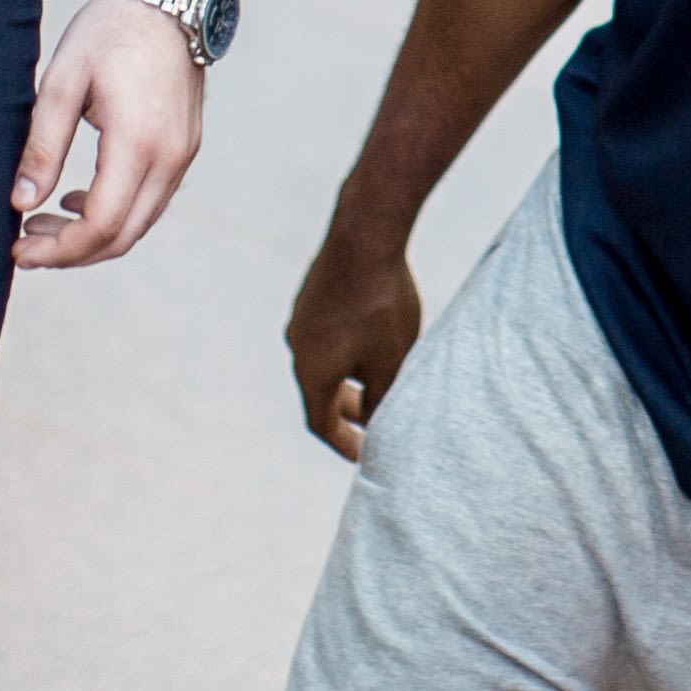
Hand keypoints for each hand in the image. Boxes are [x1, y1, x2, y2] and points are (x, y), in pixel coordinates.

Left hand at [12, 0, 202, 268]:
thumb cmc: (110, 30)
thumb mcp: (62, 81)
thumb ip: (42, 146)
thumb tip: (21, 203)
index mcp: (138, 142)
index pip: (101, 224)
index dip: (59, 249)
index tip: (19, 251)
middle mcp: (170, 157)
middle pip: (122, 236)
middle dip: (71, 252)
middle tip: (25, 245)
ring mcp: (183, 154)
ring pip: (139, 224)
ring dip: (93, 236)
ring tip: (43, 223)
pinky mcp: (185, 147)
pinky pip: (151, 201)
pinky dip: (116, 214)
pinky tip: (78, 199)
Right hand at [287, 218, 421, 458]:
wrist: (364, 235)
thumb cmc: (381, 305)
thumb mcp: (392, 363)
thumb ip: (382, 401)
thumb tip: (376, 422)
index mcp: (312, 373)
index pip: (322, 424)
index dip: (345, 444)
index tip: (366, 455)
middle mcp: (298, 348)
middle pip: (320, 393)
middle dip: (347, 411)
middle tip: (375, 420)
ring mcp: (301, 318)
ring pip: (323, 362)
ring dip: (348, 378)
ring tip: (378, 379)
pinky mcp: (311, 295)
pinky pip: (325, 336)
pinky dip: (346, 350)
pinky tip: (372, 338)